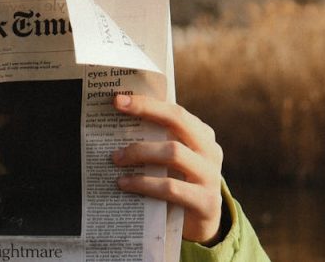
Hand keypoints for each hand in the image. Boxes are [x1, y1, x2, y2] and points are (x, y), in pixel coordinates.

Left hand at [111, 94, 223, 243]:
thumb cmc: (179, 183)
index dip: (147, 103)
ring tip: (116, 158)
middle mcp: (210, 151)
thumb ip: (155, 141)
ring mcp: (211, 176)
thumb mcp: (171, 160)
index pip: (175, 111)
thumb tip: (115, 123)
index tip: (118, 99)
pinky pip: (171, 187)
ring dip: (140, 152)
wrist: (202, 224)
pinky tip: (124, 183)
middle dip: (145, 114)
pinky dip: (144, 183)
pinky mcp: (206, 202)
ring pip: (173, 153)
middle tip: (114, 118)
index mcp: (202, 135)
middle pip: (177, 123)